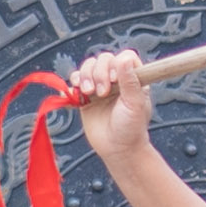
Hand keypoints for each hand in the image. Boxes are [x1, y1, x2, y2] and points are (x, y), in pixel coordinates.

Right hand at [61, 49, 155, 178]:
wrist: (117, 149)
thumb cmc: (131, 128)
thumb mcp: (134, 104)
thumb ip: (130, 81)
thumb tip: (123, 59)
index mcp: (133, 78)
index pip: (124, 57)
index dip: (116, 63)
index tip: (114, 79)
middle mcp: (116, 79)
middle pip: (103, 59)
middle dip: (99, 72)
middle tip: (102, 93)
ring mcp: (100, 86)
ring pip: (87, 67)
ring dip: (84, 76)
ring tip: (88, 93)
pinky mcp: (85, 97)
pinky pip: (74, 82)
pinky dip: (71, 84)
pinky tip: (73, 93)